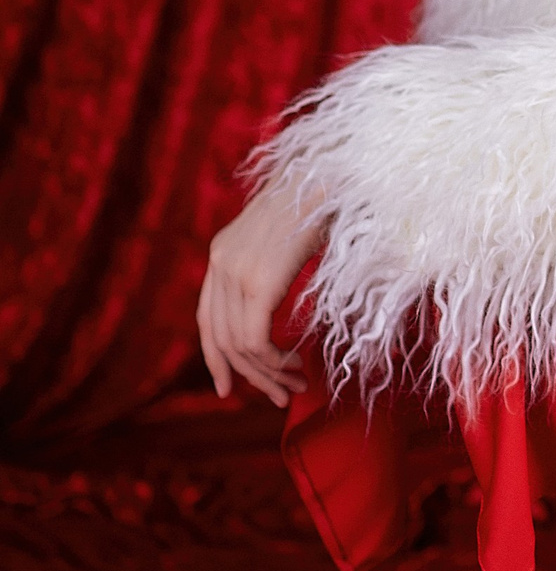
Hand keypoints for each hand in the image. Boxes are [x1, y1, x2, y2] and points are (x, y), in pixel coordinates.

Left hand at [196, 176, 327, 408]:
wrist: (334, 173)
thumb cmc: (324, 202)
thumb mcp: (285, 237)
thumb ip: (272, 267)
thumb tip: (276, 308)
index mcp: (222, 251)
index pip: (207, 320)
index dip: (216, 358)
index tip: (228, 387)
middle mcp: (221, 262)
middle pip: (221, 339)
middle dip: (248, 376)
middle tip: (279, 397)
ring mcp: (236, 271)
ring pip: (240, 345)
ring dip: (268, 373)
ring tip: (296, 386)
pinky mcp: (258, 282)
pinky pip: (255, 339)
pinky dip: (273, 361)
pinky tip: (296, 364)